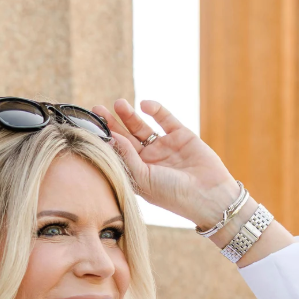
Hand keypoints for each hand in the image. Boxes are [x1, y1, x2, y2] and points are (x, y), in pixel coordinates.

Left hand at [92, 98, 238, 228]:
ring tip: (119, 103)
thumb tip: (111, 137)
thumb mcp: (144, 179)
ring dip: (130, 115)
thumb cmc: (173, 195)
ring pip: (143, 127)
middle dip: (113, 123)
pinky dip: (156, 110)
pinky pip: (165, 119)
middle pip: (126, 137)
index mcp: (138, 174)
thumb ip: (127, 157)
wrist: (208, 195)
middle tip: (97, 109)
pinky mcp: (182, 135)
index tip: (90, 127)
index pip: (118, 153)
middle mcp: (150, 160)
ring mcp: (165, 147)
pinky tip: (145, 104)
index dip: (105, 140)